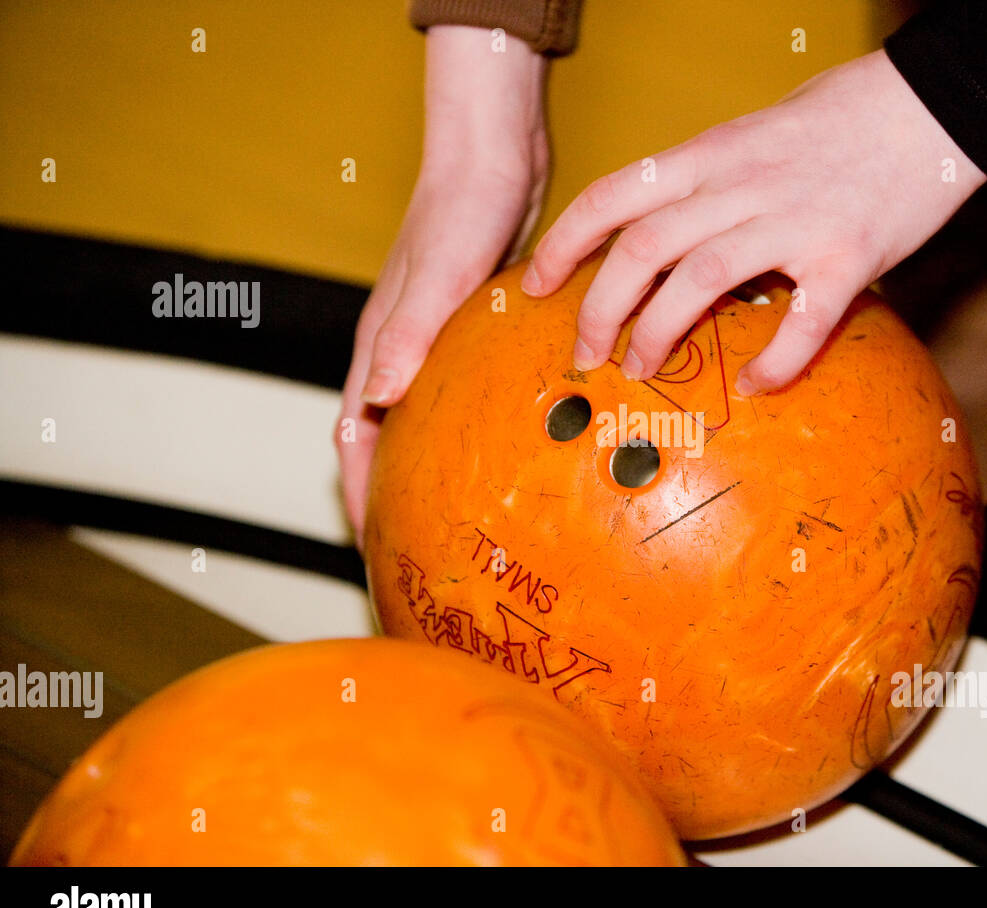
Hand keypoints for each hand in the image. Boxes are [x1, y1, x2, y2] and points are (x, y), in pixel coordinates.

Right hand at [336, 25, 548, 539]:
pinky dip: (468, 428)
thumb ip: (407, 335)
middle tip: (422, 548)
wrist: (491, 155)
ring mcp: (433, 341)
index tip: (376, 548)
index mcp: (378, 346)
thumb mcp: (438, 276)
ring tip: (464, 515)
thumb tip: (374, 403)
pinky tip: (507, 448)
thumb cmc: (461, 208)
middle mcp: (399, 350)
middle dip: (393, 495)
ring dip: (431, 466)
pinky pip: (460, 394)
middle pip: (382, 438)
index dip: (360, 495)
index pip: (353, 437)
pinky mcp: (468, 330)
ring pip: (422, 419)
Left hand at [522, 49, 986, 394]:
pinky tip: (755, 386)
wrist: (935, 102)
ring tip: (639, 370)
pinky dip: (774, 363)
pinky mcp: (849, 256)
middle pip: (643, 248)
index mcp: (713, 154)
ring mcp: (795, 220)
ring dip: (658, 333)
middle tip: (584, 354)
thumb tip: (663, 232)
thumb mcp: (754, 133)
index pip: (615, 195)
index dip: (566, 243)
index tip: (536, 285)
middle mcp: (743, 185)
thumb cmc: (841, 120)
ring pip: (700, 280)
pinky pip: (802, 323)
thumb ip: (706, 181)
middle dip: (600, 307)